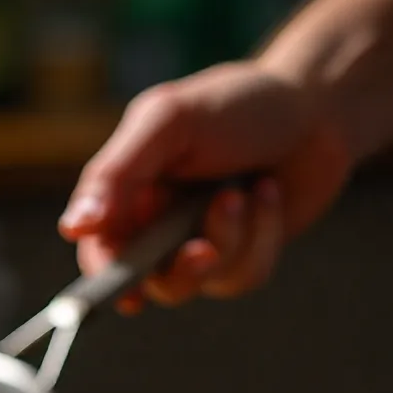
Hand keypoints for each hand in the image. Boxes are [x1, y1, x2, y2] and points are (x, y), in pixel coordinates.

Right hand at [59, 61, 352, 308]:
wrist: (317, 107)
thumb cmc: (237, 105)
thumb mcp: (167, 123)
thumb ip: (116, 173)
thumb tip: (75, 228)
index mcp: (126, 191)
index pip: (97, 247)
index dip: (105, 272)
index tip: (124, 288)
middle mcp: (155, 225)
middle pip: (142, 282)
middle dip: (176, 269)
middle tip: (202, 249)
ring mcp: (198, 245)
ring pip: (196, 283)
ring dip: (226, 239)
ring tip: (243, 193)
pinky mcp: (240, 258)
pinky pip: (241, 277)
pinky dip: (261, 237)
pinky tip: (270, 195)